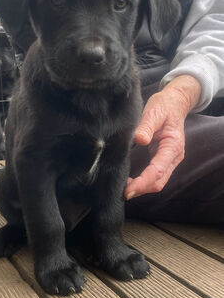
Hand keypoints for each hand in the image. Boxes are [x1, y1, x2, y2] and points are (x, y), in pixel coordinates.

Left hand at [124, 75, 200, 198]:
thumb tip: (139, 139)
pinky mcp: (164, 160)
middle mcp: (174, 156)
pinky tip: (130, 181)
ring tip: (124, 189)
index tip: (128, 190)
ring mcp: (170, 159)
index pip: (158, 170)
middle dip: (141, 189)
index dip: (143, 182)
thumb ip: (146, 126)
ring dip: (142, 188)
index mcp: (173, 145)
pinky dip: (144, 182)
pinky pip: (155, 176)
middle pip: (159, 181)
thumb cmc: (164, 106)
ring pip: (158, 182)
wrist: (175, 103)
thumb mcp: (154, 111)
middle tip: (122, 193)